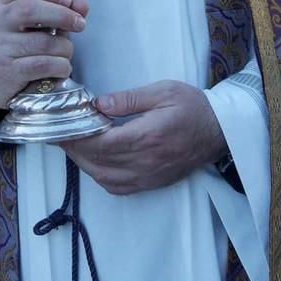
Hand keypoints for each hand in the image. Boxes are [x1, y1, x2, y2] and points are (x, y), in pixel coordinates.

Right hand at [0, 0, 87, 109]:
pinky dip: (61, 67)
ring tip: (66, 54)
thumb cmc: (20, 51)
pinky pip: (44, 64)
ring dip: (65, 49)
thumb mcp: (37, 27)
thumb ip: (60, 13)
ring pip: (43, 42)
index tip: (67, 0)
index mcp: (3, 7)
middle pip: (30, 9)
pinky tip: (61, 69)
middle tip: (79, 24)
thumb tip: (82, 5)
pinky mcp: (6, 71)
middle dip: (62, 15)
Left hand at [66, 81, 221, 194]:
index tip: (61, 126)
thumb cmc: (193, 107)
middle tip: (60, 134)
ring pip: (104, 178)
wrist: (221, 131)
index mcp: (147, 137)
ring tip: (73, 146)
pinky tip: (95, 163)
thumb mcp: (163, 91)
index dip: (76, 137)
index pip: (100, 143)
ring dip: (84, 164)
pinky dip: (100, 177)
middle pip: (97, 162)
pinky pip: (118, 188)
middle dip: (74, 150)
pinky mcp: (153, 183)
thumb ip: (129, 99)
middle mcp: (145, 162)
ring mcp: (149, 176)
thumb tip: (98, 104)